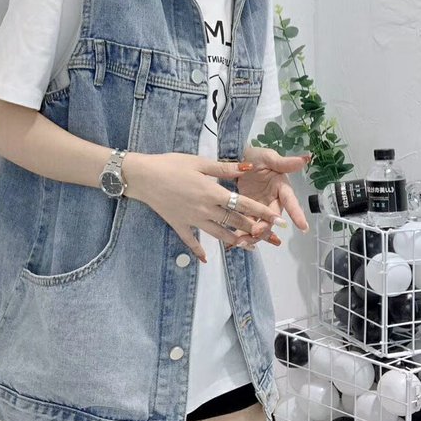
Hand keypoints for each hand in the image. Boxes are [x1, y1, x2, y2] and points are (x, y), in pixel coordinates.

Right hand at [122, 151, 286, 262]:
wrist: (142, 176)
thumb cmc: (170, 164)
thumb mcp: (199, 161)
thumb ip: (224, 167)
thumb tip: (248, 167)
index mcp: (212, 191)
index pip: (242, 204)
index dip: (262, 212)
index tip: (277, 220)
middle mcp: (205, 209)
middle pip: (234, 221)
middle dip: (254, 229)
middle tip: (270, 237)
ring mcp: (192, 219)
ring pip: (218, 233)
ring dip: (234, 241)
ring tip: (249, 247)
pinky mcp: (178, 224)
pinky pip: (190, 241)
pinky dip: (198, 251)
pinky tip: (205, 259)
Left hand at [225, 147, 311, 248]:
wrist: (237, 157)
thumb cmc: (255, 156)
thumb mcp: (269, 157)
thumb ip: (284, 162)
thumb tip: (306, 158)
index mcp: (281, 188)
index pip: (291, 201)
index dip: (297, 214)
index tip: (303, 227)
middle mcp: (273, 200)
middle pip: (273, 218)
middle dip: (265, 227)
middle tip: (255, 232)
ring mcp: (260, 207)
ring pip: (260, 225)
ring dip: (253, 235)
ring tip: (241, 242)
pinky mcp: (248, 210)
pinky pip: (247, 224)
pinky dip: (242, 233)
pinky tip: (234, 241)